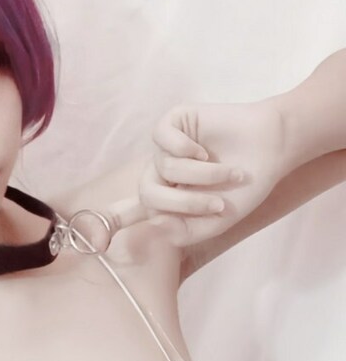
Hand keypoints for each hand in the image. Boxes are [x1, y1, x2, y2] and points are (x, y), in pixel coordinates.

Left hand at [105, 100, 287, 247]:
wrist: (272, 148)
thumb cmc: (246, 186)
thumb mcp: (217, 219)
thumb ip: (185, 230)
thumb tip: (154, 225)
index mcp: (168, 200)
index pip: (131, 212)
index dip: (109, 221)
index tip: (89, 238)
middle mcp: (162, 175)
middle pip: (149, 195)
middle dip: (185, 203)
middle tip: (219, 205)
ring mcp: (166, 148)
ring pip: (163, 169)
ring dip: (202, 176)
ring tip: (232, 174)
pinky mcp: (173, 122)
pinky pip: (163, 139)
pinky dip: (187, 148)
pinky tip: (206, 149)